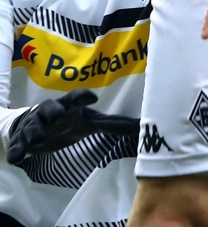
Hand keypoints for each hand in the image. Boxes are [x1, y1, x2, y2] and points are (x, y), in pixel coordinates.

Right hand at [7, 90, 138, 164]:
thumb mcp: (90, 122)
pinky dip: (17, 151)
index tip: (92, 99)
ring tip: (40, 137)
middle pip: (51, 107)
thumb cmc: (69, 121)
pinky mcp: (23, 141)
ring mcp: (35, 126)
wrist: (36, 126)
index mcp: (70, 106)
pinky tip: (16, 158)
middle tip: (59, 115)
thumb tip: (143, 126)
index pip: (77, 97)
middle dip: (54, 110)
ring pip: (33, 125)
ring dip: (36, 130)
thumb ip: (114, 124)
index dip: (83, 97)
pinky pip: (18, 146)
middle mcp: (52, 112)